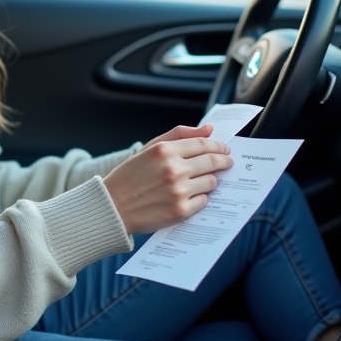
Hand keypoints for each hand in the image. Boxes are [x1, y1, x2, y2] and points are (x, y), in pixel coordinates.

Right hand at [104, 124, 232, 233]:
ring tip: (201, 181)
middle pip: (212, 162)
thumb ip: (180, 134)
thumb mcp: (150, 148)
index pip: (203, 143)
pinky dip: (200, 198)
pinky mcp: (181, 211)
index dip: (218, 146)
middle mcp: (173, 169)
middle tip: (227, 162)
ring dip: (210, 180)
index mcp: (165, 150)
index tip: (224, 149)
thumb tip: (209, 129)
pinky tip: (189, 196)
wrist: (113, 206)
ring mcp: (178, 191)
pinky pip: (204, 201)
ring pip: (211, 182)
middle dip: (223, 161)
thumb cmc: (131, 176)